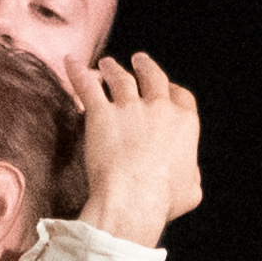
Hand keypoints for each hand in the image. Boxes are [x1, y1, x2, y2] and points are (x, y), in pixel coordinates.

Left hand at [69, 53, 201, 248]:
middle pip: (153, 78)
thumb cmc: (162, 199)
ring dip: (113, 68)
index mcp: (184, 123)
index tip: (167, 91)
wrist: (134, 198)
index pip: (181, 97)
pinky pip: (87, 86)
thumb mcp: (191, 191)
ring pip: (121, 78)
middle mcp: (159, 108)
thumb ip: (191, 176)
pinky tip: (70, 62)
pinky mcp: (101, 114)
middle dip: (146, 67)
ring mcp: (129, 108)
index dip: (173, 91)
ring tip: (107, 64)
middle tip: (139, 61)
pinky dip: (78, 72)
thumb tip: (190, 177)